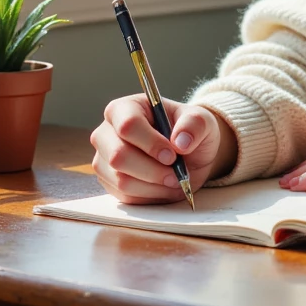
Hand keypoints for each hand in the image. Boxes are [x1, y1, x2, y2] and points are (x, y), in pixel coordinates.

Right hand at [90, 95, 235, 204]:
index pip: (128, 125)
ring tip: (173, 179)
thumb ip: (194, 124)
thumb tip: (181, 142)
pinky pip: (125, 196)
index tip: (172, 155)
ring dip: (154, 185)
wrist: (188, 155)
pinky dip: (149, 196)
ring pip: (121, 180)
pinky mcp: (108, 182)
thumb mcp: (201, 121)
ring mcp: (104, 159)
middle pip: (119, 156)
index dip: (151, 143)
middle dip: (152, 170)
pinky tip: (163, 186)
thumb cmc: (189, 132)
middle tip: (176, 174)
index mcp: (125, 108)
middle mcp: (106, 133)